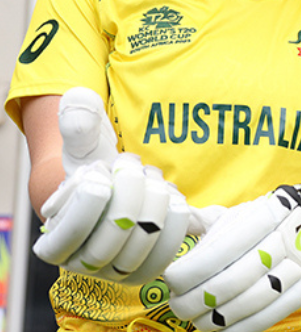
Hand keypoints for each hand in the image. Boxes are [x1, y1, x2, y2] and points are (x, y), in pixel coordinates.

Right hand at [32, 87, 191, 283]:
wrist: (117, 192)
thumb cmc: (94, 167)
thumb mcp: (83, 144)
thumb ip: (78, 123)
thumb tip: (78, 99)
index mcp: (55, 240)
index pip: (70, 231)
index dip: (89, 200)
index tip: (102, 171)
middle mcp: (84, 264)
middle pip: (112, 238)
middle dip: (130, 194)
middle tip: (135, 167)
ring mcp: (118, 271)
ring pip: (143, 246)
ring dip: (155, 205)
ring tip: (153, 180)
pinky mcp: (149, 267)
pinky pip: (167, 255)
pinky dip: (176, 224)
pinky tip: (176, 199)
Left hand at [165, 185, 300, 331]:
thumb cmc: (271, 219)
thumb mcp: (243, 212)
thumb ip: (208, 224)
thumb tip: (172, 228)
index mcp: (268, 213)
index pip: (222, 249)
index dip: (192, 270)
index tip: (172, 280)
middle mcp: (288, 237)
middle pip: (235, 279)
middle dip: (198, 299)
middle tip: (179, 304)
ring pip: (254, 299)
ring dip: (219, 318)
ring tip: (198, 320)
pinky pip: (275, 312)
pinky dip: (245, 327)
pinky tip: (224, 331)